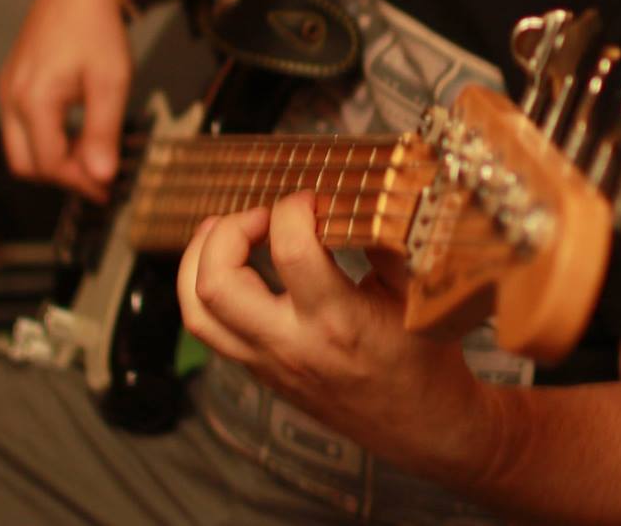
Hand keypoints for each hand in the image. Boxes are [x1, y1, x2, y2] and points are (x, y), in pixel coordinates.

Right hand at [0, 0, 131, 200]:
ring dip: (53, 159)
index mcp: (33, 99)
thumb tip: (100, 177)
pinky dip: (45, 139)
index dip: (79, 183)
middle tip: (97, 177)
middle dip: (61, 177)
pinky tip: (76, 132)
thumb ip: (102, 132)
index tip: (108, 189)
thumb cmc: (97, 28)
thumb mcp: (111, 82)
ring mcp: (8, 88)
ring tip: (91, 154)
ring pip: (20, 147)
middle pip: (26, 164)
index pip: (50, 164)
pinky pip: (21, 125)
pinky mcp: (12, 81)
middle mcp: (11, 97)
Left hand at [177, 192, 501, 478]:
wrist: (420, 424)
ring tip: (220, 232)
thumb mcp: (416, 292)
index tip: (311, 200)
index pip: (290, 249)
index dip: (293, 207)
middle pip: (218, 283)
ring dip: (197, 262)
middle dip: (228, 231)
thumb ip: (385, 242)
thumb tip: (360, 196)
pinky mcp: (262, 372)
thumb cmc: (423, 358)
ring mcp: (270, 363)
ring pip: (197, 312)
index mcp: (338, 320)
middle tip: (261, 215)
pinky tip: (228, 266)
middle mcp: (293, 345)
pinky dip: (206, 290)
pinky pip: (210, 330)